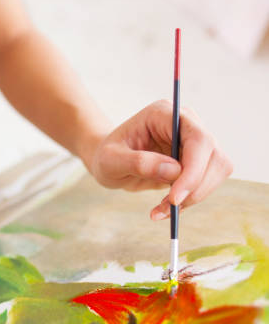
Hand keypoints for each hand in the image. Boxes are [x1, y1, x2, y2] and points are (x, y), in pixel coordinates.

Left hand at [88, 100, 232, 219]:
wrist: (109, 162)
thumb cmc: (106, 156)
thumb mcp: (110, 160)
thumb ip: (137, 162)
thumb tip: (173, 170)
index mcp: (164, 114)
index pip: (197, 138)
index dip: (193, 169)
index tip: (175, 197)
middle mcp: (186, 124)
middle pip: (214, 156)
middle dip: (195, 187)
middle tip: (169, 207)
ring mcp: (194, 142)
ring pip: (217, 171)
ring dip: (193, 197)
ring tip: (161, 210)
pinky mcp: (197, 162)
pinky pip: (206, 184)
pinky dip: (189, 201)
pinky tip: (165, 209)